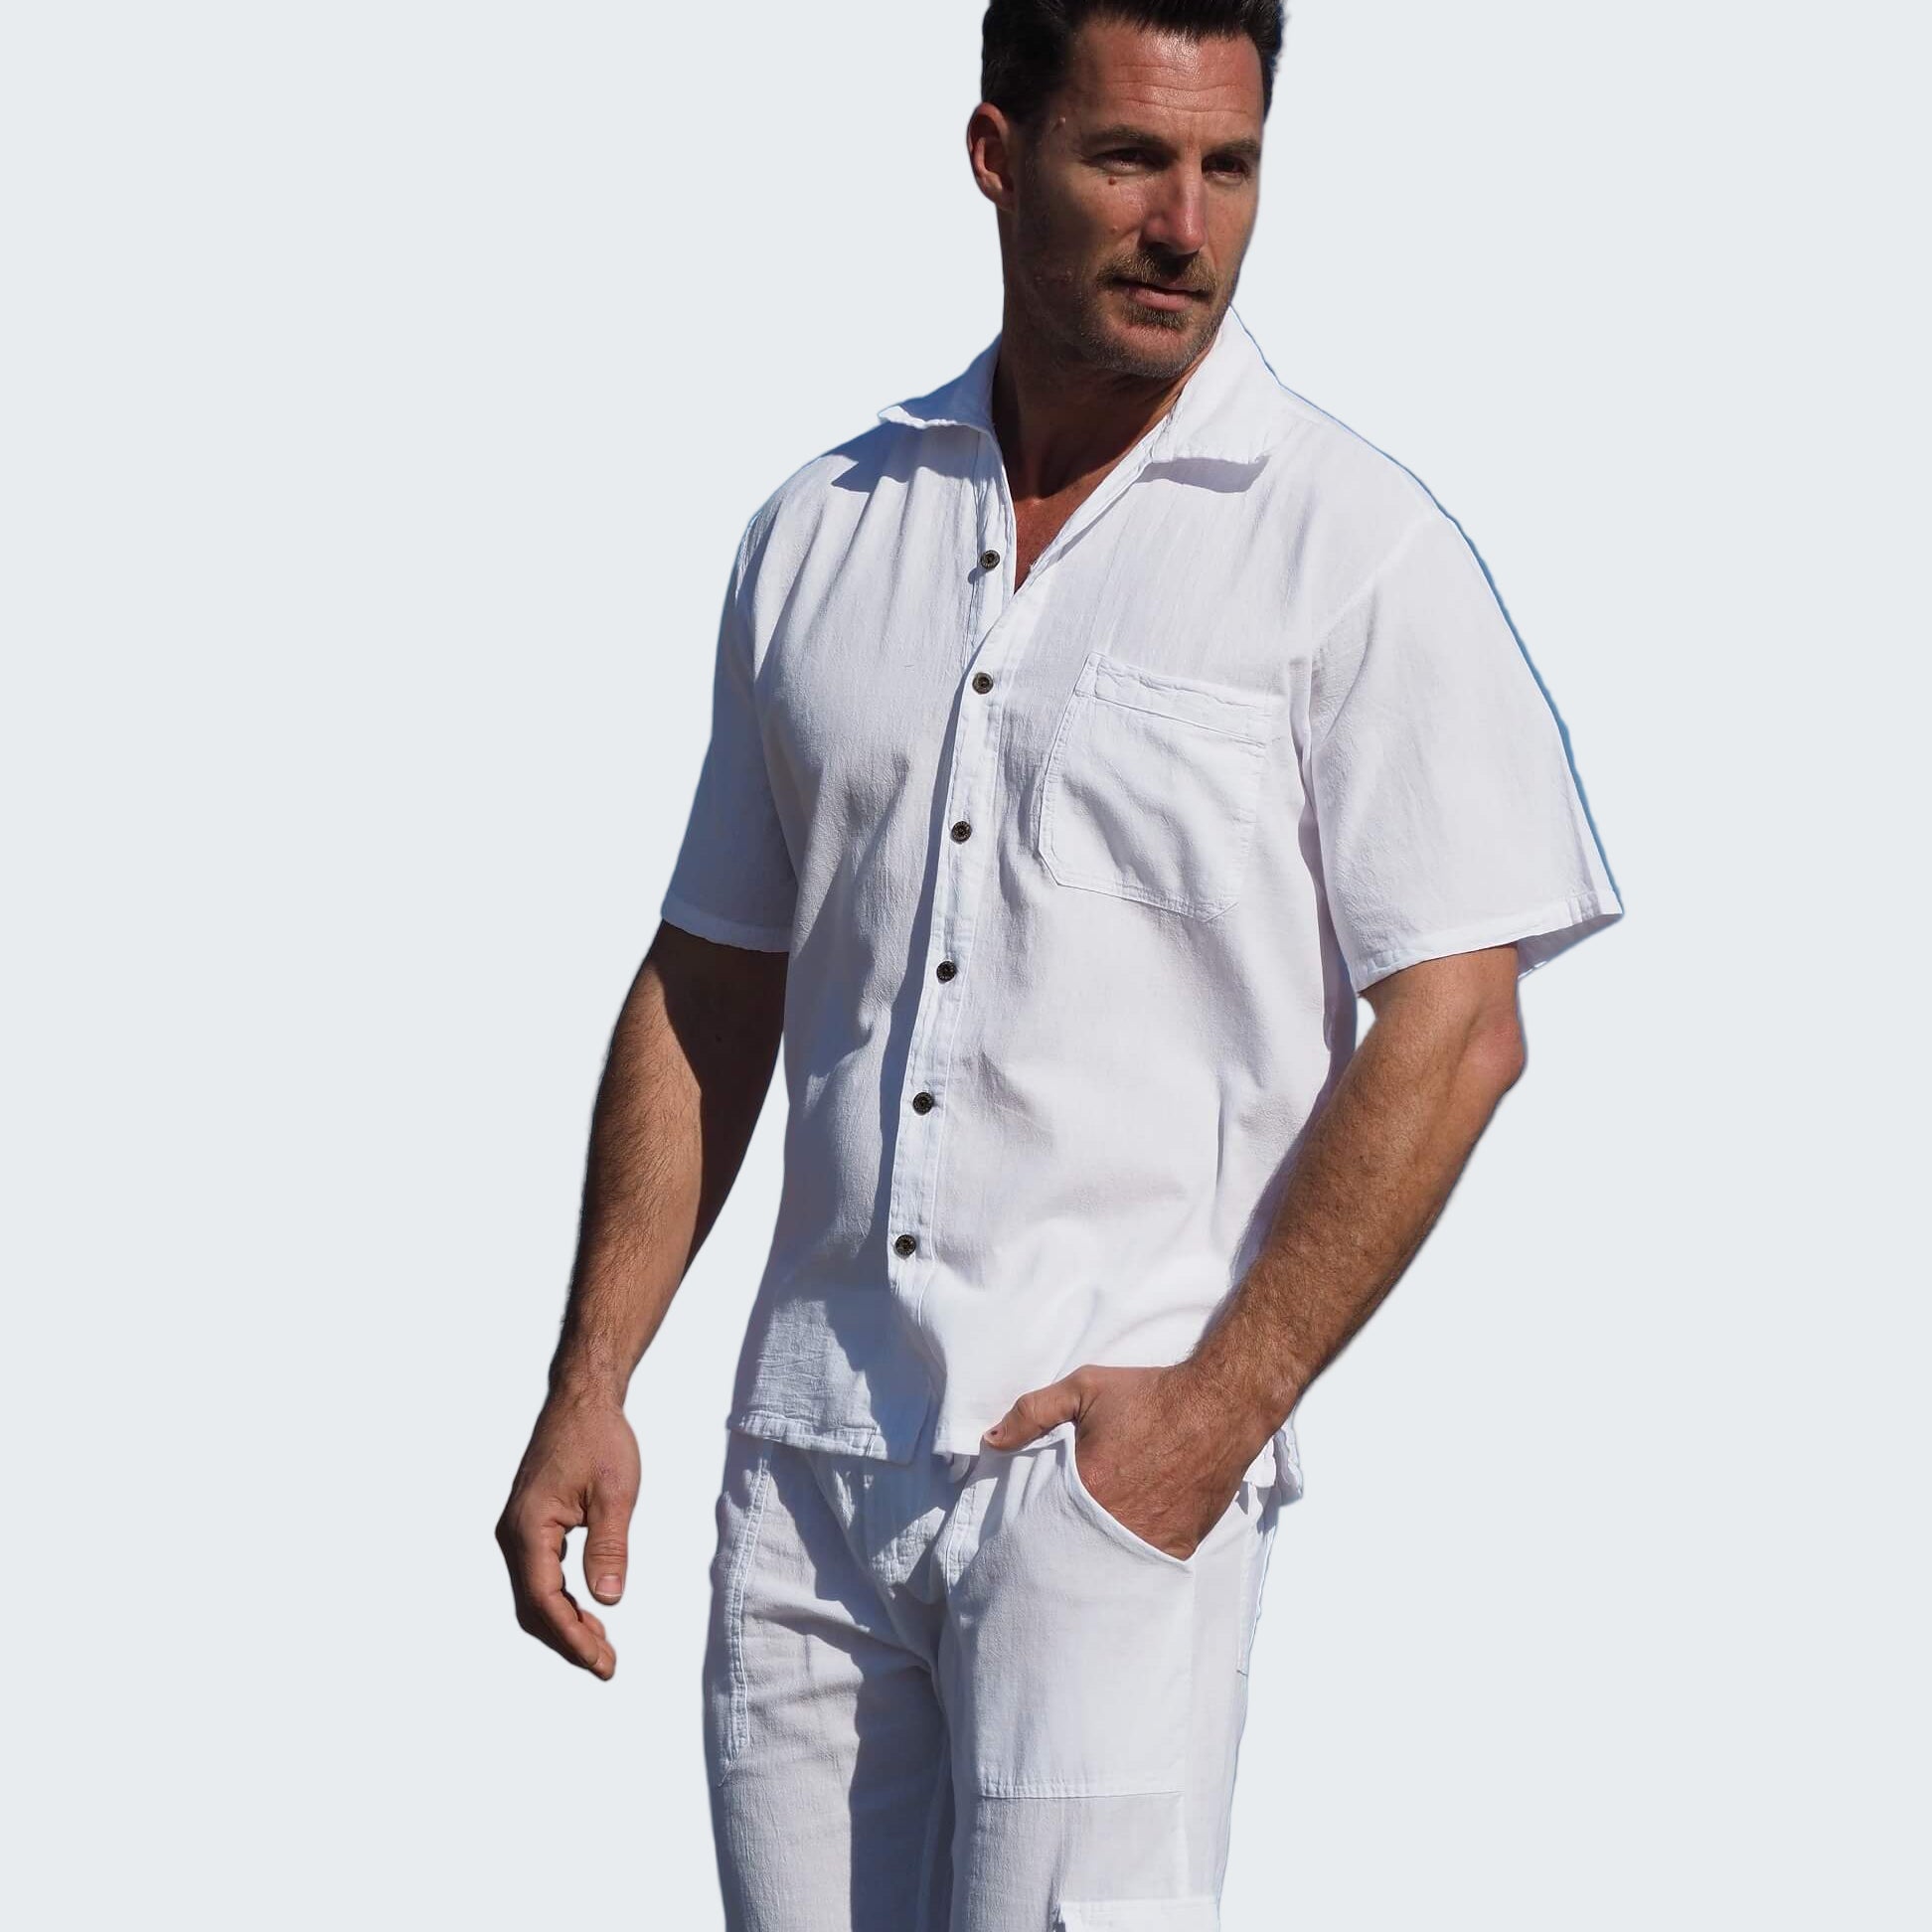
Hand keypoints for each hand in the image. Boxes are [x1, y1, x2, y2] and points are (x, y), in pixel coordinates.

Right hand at [495, 1391, 639, 1679]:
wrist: (581, 1401)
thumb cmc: (599, 1438)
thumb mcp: (615, 1493)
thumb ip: (609, 1545)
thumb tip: (608, 1599)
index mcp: (529, 1528)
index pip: (544, 1601)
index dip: (572, 1638)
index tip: (602, 1663)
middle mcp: (514, 1535)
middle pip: (533, 1607)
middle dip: (568, 1641)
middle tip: (606, 1666)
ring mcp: (518, 1531)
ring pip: (534, 1596)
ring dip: (564, 1625)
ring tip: (601, 1648)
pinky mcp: (528, 1527)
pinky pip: (538, 1577)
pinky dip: (560, 1602)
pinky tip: (588, 1613)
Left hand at [980, 1363, 1257, 1560]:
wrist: (1220, 1406)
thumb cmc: (1150, 1395)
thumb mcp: (1084, 1389)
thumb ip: (1033, 1412)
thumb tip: (991, 1440)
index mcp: (1087, 1488)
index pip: (1045, 1528)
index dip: (1034, 1533)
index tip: (1024, 1537)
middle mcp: (1117, 1523)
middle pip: (1075, 1554)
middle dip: (1063, 1554)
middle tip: (1052, 1553)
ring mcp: (1151, 1540)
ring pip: (1110, 1566)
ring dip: (1096, 1561)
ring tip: (1084, 1556)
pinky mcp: (1180, 1546)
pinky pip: (1146, 1566)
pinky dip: (1132, 1561)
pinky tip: (1123, 1549)